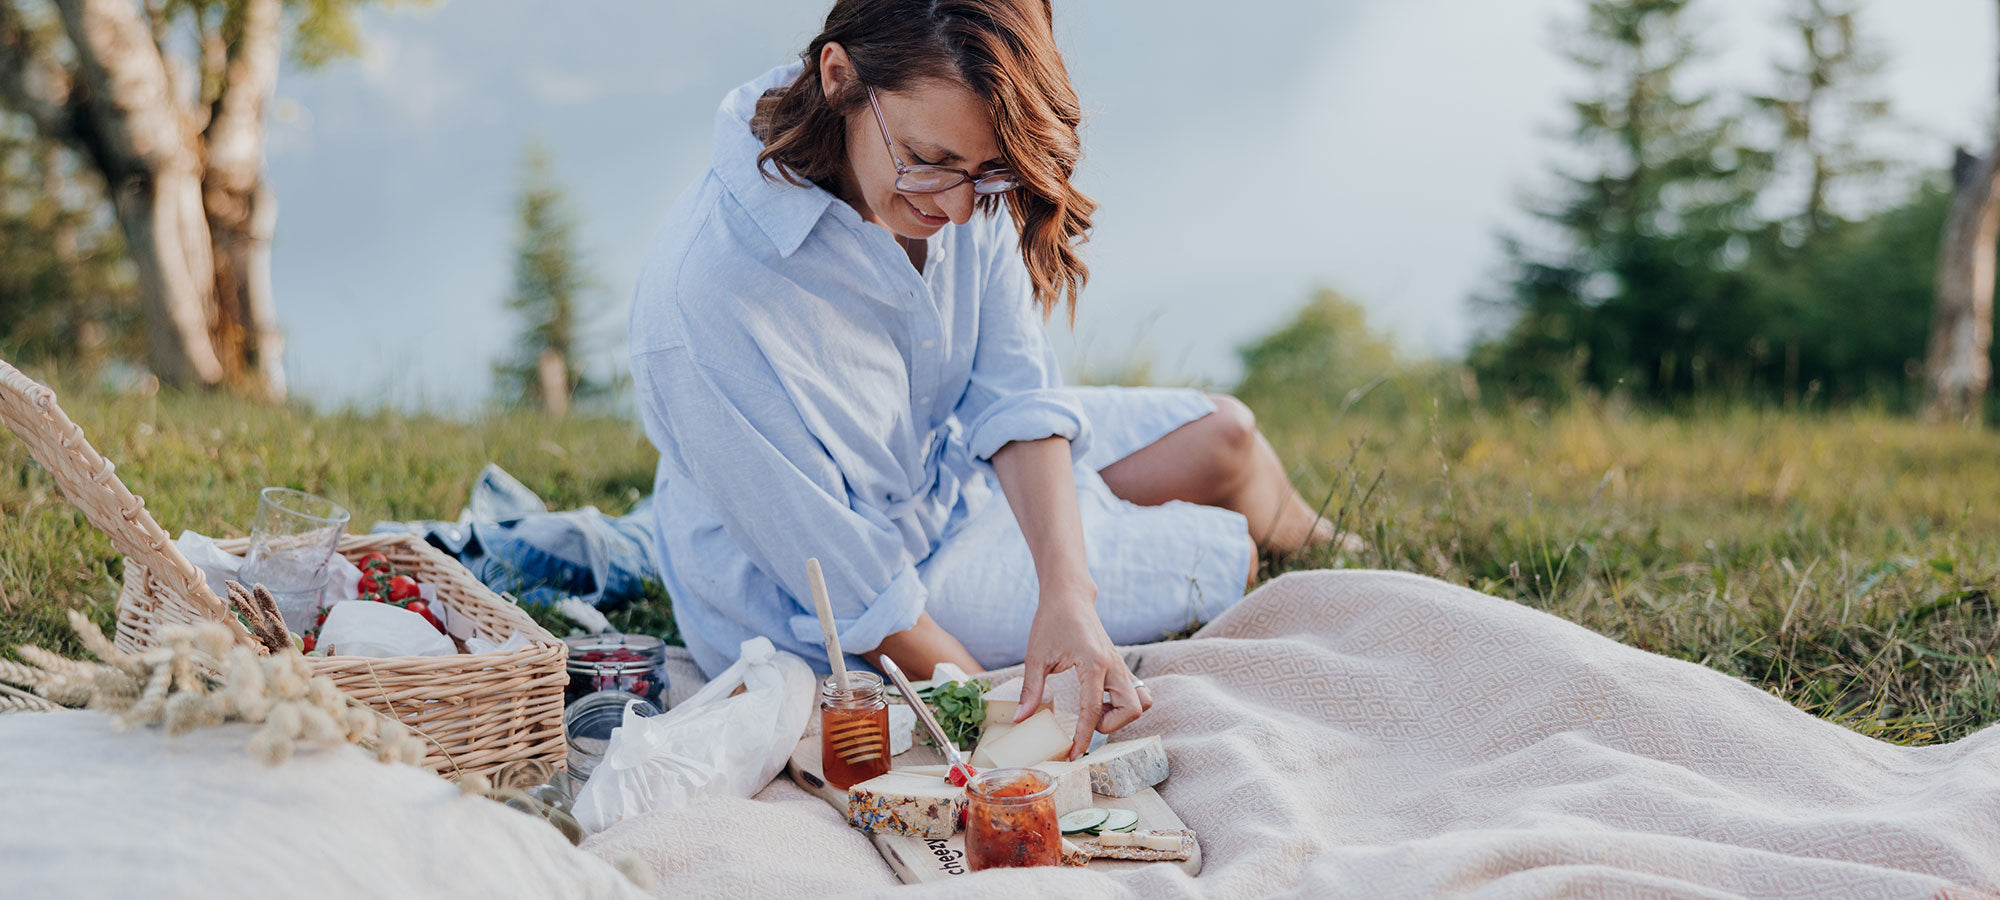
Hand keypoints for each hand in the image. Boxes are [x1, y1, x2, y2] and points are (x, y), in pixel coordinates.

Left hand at [1015, 578, 1152, 759]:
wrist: (1069, 596)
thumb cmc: (1051, 621)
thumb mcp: (1036, 656)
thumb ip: (1031, 689)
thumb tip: (1021, 719)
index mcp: (1093, 663)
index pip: (1094, 710)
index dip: (1084, 737)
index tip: (1074, 754)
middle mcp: (1114, 665)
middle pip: (1133, 709)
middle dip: (1112, 724)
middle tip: (1087, 722)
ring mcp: (1120, 665)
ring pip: (1142, 701)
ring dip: (1121, 714)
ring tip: (1095, 710)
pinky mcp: (1120, 665)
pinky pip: (1135, 692)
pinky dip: (1122, 704)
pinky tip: (1098, 700)